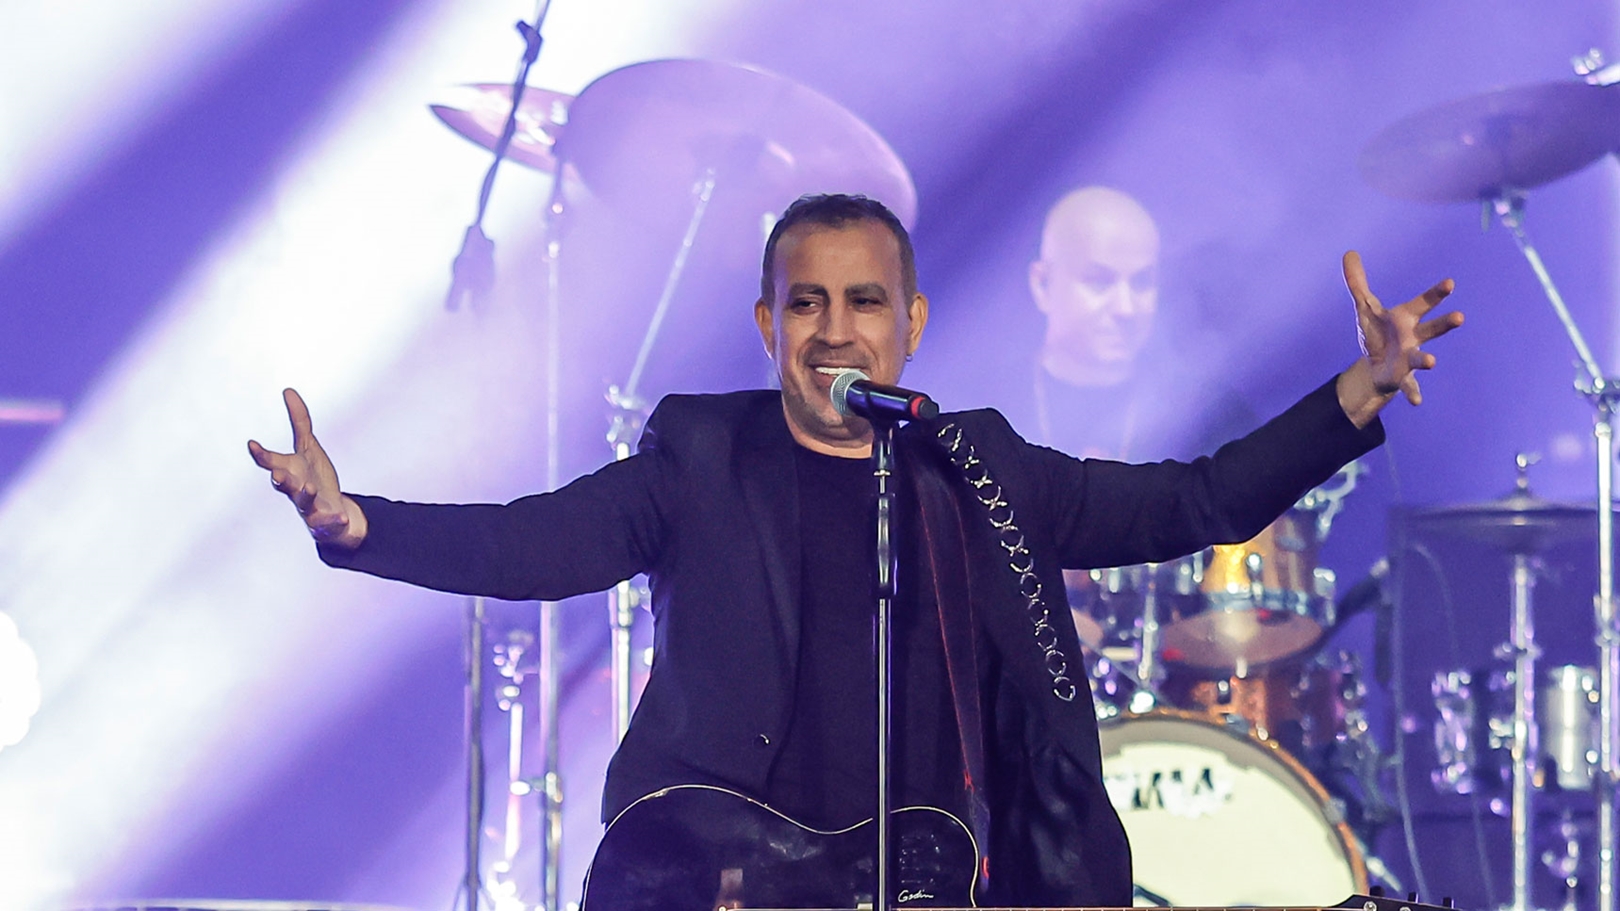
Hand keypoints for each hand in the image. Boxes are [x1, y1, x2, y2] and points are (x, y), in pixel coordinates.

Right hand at [247, 388, 366, 548]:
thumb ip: (299, 421)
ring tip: (309, 487)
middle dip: (279, 479)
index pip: (271, 461)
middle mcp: (294, 488)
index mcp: (288, 470)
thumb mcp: (308, 446)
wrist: (330, 510)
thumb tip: (288, 390)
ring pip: (302, 501)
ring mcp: (308, 506)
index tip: (252, 444)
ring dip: (304, 494)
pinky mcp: (323, 520)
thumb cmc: (312, 476)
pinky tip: (343, 517)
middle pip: (283, 484)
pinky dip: (334, 519)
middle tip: (276, 474)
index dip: (261, 454)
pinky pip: (329, 521)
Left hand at [1337, 251, 1463, 425]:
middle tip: (1459, 317)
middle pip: (1433, 329)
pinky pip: (1409, 387)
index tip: (1450, 283)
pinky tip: (1416, 402)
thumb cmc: (1377, 332)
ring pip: (1421, 359)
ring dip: (1426, 361)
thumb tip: (1348, 252)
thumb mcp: (1364, 307)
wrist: (1377, 364)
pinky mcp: (1402, 378)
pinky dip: (1412, 393)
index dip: (1436, 293)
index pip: (1424, 302)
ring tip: (1430, 363)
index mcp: (1407, 318)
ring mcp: (1410, 358)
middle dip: (1445, 324)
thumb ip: (1357, 282)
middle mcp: (1414, 337)